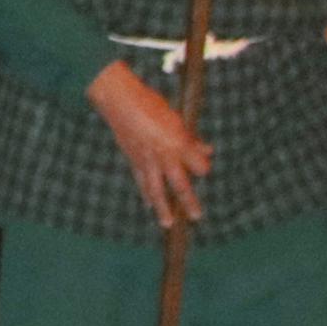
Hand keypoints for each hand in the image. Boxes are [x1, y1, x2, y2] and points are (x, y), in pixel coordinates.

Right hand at [86, 59, 211, 225]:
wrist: (120, 101)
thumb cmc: (151, 104)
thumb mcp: (177, 119)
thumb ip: (191, 138)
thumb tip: (207, 149)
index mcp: (179, 143)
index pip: (199, 166)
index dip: (203, 167)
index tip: (203, 167)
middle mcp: (164, 156)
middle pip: (180, 185)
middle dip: (189, 202)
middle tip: (196, 216)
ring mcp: (147, 160)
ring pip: (156, 189)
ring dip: (162, 208)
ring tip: (167, 223)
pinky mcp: (133, 160)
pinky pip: (141, 181)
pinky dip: (145, 193)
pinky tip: (148, 204)